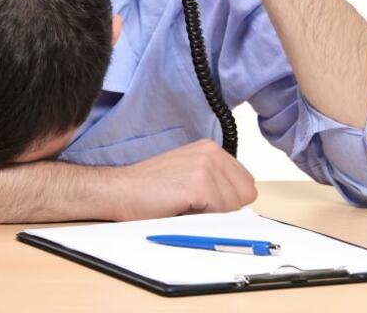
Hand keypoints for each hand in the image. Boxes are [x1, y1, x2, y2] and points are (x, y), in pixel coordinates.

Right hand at [106, 139, 256, 219]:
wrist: (121, 190)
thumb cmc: (150, 189)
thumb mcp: (189, 175)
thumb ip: (216, 181)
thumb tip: (242, 202)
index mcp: (210, 149)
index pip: (246, 183)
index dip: (228, 200)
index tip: (204, 201)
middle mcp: (211, 152)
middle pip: (245, 194)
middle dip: (224, 207)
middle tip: (193, 203)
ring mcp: (206, 166)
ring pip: (234, 206)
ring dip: (211, 213)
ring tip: (184, 204)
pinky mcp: (199, 183)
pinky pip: (220, 212)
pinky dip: (203, 217)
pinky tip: (181, 207)